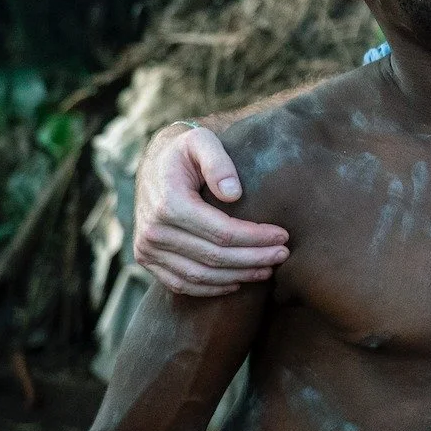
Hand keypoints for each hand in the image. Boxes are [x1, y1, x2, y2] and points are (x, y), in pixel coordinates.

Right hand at [133, 123, 289, 295]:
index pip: (222, 232)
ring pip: (200, 276)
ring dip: (237, 276)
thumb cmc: (185, 151)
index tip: (283, 236)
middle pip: (214, 257)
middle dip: (253, 259)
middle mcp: (154, 231)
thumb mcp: (201, 141)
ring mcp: (147, 249)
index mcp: (169, 204)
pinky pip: (181, 283)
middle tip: (282, 255)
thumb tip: (234, 193)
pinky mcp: (146, 259)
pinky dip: (210, 288)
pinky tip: (237, 282)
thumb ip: (218, 162)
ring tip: (267, 270)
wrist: (153, 164)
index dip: (256, 237)